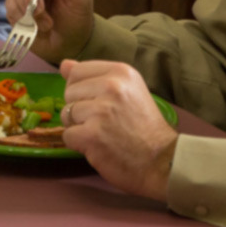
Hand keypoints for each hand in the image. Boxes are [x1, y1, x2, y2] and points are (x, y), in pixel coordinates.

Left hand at [59, 59, 178, 201]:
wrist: (162, 161)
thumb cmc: (144, 127)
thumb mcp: (128, 90)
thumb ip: (95, 76)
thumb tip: (64, 65)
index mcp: (121, 72)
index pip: (77, 71)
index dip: (83, 90)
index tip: (100, 103)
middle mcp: (111, 86)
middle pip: (69, 92)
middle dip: (80, 109)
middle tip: (104, 122)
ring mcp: (101, 110)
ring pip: (66, 114)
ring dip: (78, 127)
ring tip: (102, 134)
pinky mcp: (92, 135)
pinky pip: (67, 135)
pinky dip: (78, 144)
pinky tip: (98, 146)